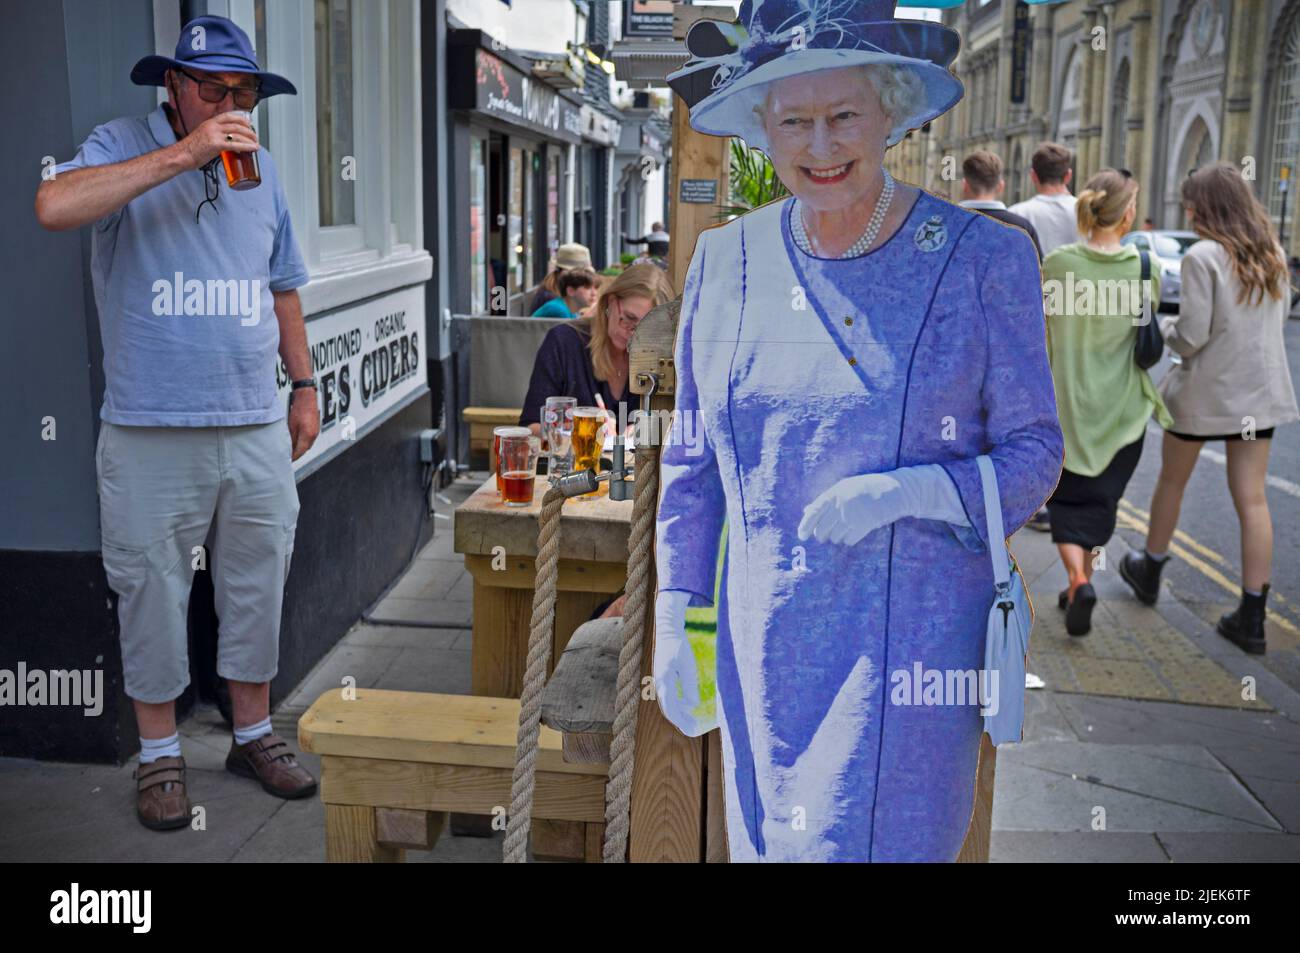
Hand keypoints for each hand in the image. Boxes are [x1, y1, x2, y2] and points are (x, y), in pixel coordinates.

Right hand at [178, 111, 257, 170]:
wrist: (182, 155)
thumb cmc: (191, 149)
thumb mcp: (203, 136)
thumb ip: (215, 136)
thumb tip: (228, 143)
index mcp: (210, 123)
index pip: (229, 116)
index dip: (241, 119)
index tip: (249, 124)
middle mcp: (213, 126)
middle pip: (236, 125)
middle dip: (249, 131)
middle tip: (255, 137)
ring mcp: (214, 134)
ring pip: (238, 134)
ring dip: (250, 139)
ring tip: (256, 144)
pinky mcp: (216, 145)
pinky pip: (235, 144)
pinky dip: (247, 146)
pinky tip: (253, 148)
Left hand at [287, 388, 319, 460]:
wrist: (307, 398)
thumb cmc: (298, 409)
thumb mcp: (290, 426)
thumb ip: (290, 439)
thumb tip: (287, 449)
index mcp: (307, 436)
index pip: (299, 452)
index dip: (292, 458)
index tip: (286, 461)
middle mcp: (313, 436)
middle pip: (304, 450)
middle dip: (295, 454)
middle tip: (286, 457)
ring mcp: (316, 433)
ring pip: (307, 445)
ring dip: (299, 448)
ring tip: (290, 449)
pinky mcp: (316, 430)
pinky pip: (309, 440)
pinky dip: (303, 443)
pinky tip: (296, 441)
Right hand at [653, 590, 713, 736]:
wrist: (667, 629)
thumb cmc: (678, 645)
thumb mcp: (688, 666)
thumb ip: (690, 686)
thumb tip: (692, 706)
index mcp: (663, 682)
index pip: (670, 708)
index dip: (680, 720)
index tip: (691, 729)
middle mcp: (659, 683)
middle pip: (667, 708)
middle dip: (680, 720)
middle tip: (692, 729)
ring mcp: (659, 680)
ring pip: (667, 703)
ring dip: (678, 713)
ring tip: (690, 721)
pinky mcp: (663, 676)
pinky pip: (668, 695)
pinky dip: (676, 704)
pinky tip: (687, 706)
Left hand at [797, 464, 969, 545]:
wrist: (895, 491)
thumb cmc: (867, 489)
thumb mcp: (845, 488)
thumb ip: (826, 500)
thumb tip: (806, 510)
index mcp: (835, 493)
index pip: (814, 512)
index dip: (805, 525)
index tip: (801, 536)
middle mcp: (842, 504)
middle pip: (822, 529)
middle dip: (822, 535)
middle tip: (826, 535)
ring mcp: (853, 515)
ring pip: (835, 537)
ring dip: (837, 536)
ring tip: (846, 528)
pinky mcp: (864, 525)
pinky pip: (848, 540)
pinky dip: (849, 539)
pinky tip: (855, 531)